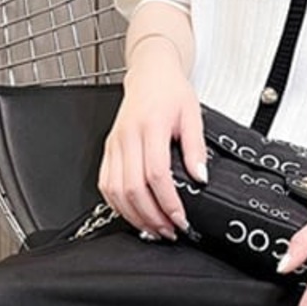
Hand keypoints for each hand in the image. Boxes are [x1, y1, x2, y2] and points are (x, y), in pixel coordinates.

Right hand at [98, 38, 207, 237]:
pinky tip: (134, 215)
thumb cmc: (171, 92)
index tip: (181, 219)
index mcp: (151, 126)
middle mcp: (128, 137)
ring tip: (154, 229)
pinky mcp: (107, 150)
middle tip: (169, 231)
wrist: (150, 74)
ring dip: (134, 215)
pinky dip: (118, 205)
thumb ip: (196, 148)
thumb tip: (201, 178)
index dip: (168, 202)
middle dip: (152, 216)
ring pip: (116, 191)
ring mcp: (114, 144)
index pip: (156, 174)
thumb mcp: (193, 115)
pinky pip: (106, 184)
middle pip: (133, 188)